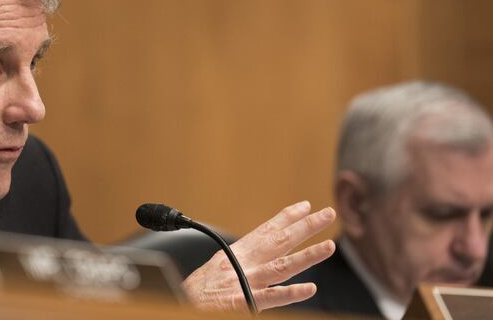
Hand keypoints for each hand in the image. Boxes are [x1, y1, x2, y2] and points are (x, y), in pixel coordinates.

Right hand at [181, 201, 335, 311]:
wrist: (179, 303)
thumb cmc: (197, 290)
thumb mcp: (218, 267)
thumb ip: (238, 260)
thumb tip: (254, 252)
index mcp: (237, 253)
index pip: (266, 230)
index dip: (286, 217)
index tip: (305, 205)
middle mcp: (244, 263)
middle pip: (280, 241)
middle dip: (305, 226)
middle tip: (328, 213)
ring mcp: (245, 282)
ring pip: (282, 266)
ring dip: (307, 256)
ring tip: (329, 246)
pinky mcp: (243, 302)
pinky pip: (270, 298)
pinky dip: (290, 293)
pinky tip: (310, 289)